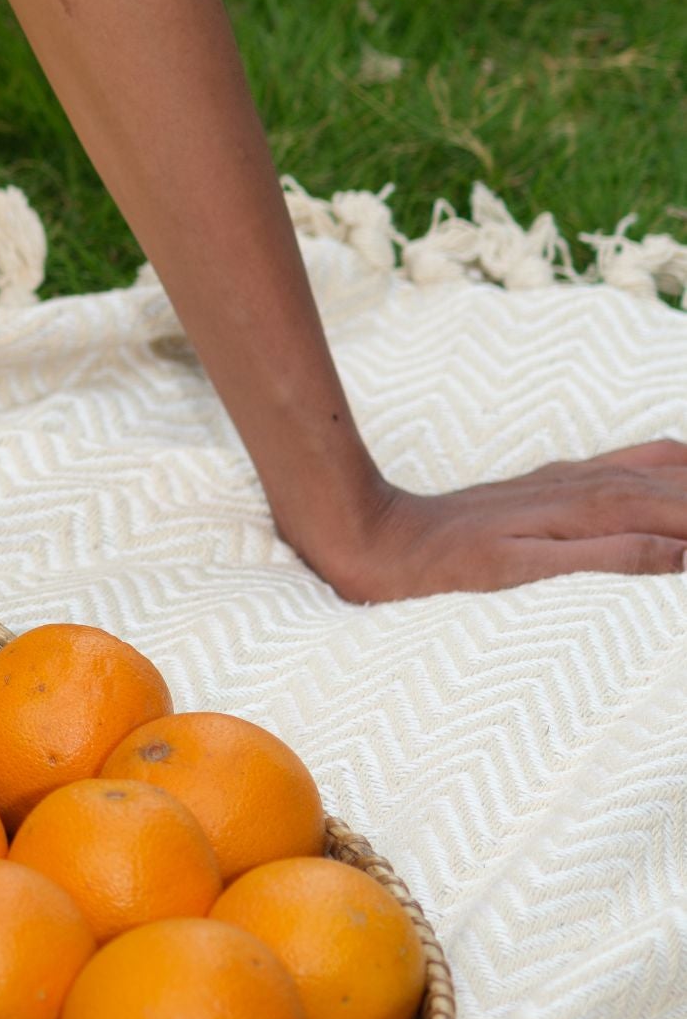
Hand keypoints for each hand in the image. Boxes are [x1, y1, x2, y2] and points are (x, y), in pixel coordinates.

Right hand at [284, 443, 686, 602]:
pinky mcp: (511, 554)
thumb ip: (588, 522)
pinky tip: (678, 554)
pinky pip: (587, 550)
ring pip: (637, 508)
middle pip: (664, 484)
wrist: (362, 541)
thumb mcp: (528, 523)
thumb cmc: (447, 542)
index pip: (662, 464)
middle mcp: (563, 491)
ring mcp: (537, 520)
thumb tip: (661, 536)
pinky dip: (642, 550)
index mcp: (569, 482)